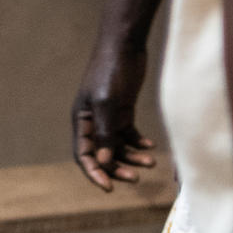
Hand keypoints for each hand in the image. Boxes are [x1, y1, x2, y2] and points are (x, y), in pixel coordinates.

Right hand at [72, 41, 158, 190]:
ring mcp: (109, 117)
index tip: (108, 188)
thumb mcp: (107, 102)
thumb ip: (106, 132)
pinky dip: (139, 143)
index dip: (94, 173)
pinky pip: (130, 135)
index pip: (84, 155)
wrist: (124, 44)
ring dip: (132, 157)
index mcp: (82, 121)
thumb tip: (105, 162)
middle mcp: (93, 122)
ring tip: (150, 161)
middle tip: (135, 178)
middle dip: (117, 168)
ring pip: (118, 147)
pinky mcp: (123, 111)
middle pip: (103, 155)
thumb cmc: (110, 70)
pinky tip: (150, 146)